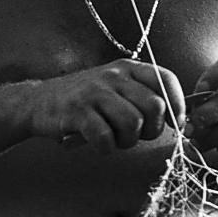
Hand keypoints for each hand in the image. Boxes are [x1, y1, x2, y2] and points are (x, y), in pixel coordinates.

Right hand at [28, 59, 185, 151]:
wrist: (38, 102)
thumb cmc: (85, 101)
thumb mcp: (116, 88)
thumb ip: (143, 97)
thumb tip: (179, 120)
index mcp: (128, 68)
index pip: (166, 79)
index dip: (178, 105)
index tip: (176, 124)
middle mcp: (114, 76)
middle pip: (155, 106)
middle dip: (153, 130)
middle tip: (139, 136)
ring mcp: (95, 92)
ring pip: (133, 123)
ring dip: (129, 141)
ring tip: (116, 140)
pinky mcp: (77, 111)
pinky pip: (105, 137)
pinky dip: (107, 148)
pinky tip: (100, 145)